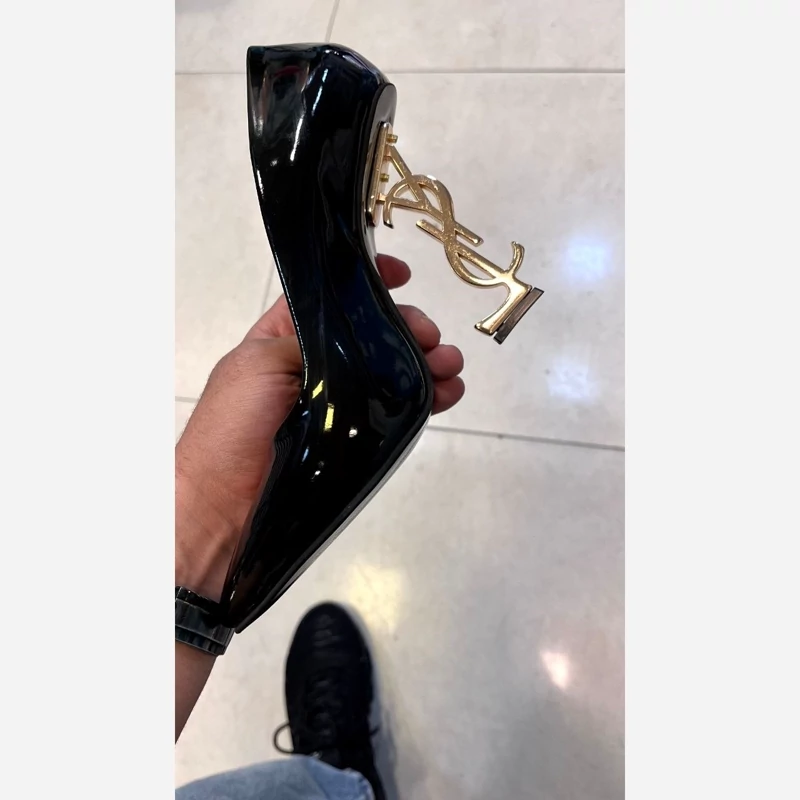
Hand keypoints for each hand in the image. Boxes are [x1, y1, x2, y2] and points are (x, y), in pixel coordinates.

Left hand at [175, 255, 464, 598]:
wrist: (227, 506)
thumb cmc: (233, 427)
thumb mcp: (261, 363)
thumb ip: (306, 338)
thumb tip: (352, 330)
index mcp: (284, 340)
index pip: (331, 302)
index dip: (365, 284)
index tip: (401, 276)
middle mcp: (315, 367)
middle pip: (371, 336)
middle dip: (407, 327)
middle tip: (431, 336)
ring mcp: (338, 404)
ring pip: (391, 373)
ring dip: (426, 363)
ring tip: (450, 365)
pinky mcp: (355, 439)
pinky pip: (396, 413)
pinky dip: (426, 400)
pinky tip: (447, 392)